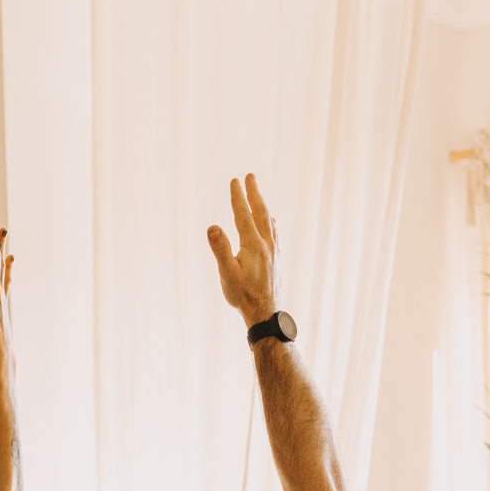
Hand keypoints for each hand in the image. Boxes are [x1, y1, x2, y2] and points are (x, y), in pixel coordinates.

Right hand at [205, 174, 279, 324]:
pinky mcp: (276, 260)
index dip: (238, 196)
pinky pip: (274, 234)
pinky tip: (271, 224)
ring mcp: (273, 252)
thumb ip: (220, 249)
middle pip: (261, 212)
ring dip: (263, 206)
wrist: (265, 313)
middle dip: (254, 193)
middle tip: (250, 177)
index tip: (234, 181)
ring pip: (269, 222)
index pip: (243, 214)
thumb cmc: (243, 295)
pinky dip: (270, 222)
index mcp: (253, 244)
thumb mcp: (227, 273)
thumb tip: (213, 226)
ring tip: (259, 196)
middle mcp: (266, 244)